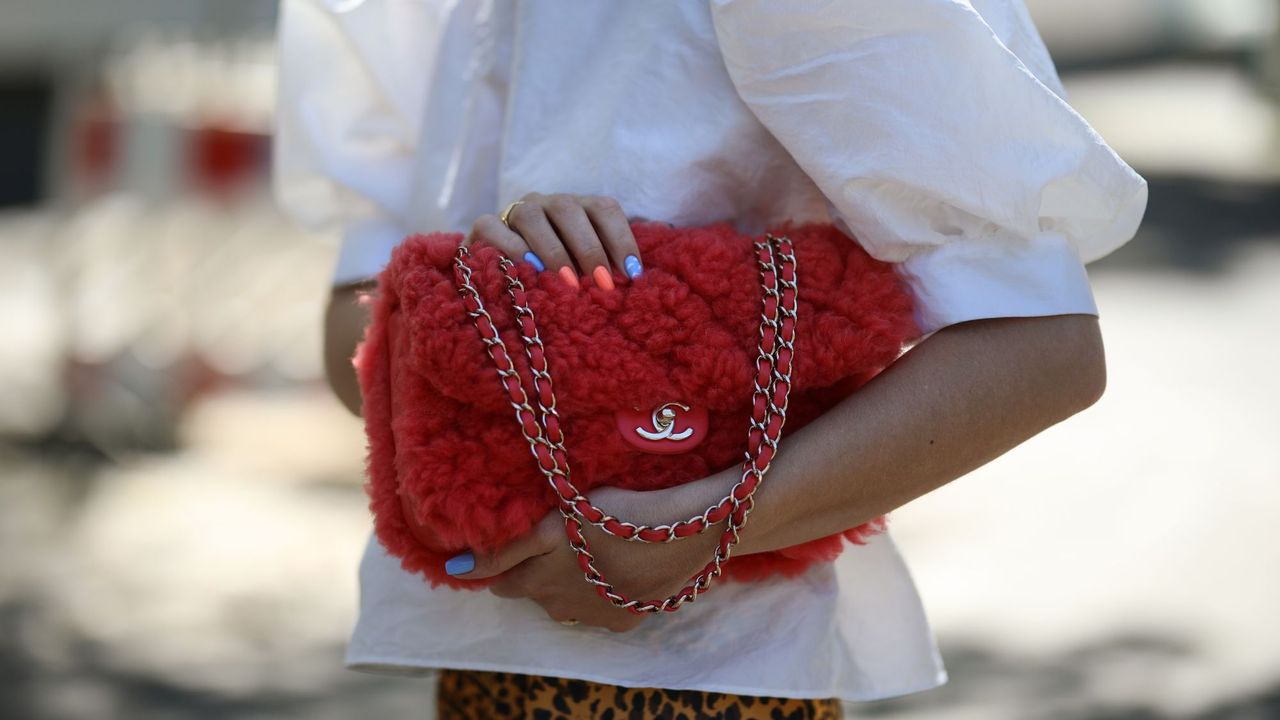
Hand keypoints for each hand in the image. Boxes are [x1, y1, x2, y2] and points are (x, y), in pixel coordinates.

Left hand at [446, 485, 727, 631]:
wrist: (678, 534)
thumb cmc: (609, 516)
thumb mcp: (549, 524)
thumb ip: (502, 551)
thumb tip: (453, 571)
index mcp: (537, 582)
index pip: (503, 581)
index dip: (510, 562)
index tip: (526, 540)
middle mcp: (560, 608)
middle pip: (536, 594)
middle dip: (541, 573)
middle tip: (564, 538)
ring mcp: (595, 617)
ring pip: (568, 604)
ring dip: (573, 583)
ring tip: (593, 550)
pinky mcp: (627, 620)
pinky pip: (602, 610)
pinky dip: (604, 592)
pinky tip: (619, 566)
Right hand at [465, 192, 647, 288]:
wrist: (500, 277)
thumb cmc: (555, 278)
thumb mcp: (583, 272)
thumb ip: (603, 269)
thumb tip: (632, 281)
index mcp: (578, 208)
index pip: (605, 209)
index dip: (621, 239)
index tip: (633, 274)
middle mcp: (548, 203)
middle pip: (570, 210)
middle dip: (590, 248)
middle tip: (603, 284)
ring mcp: (515, 211)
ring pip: (533, 217)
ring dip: (554, 250)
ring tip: (569, 282)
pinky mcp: (485, 226)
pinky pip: (494, 228)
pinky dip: (513, 248)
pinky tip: (529, 269)